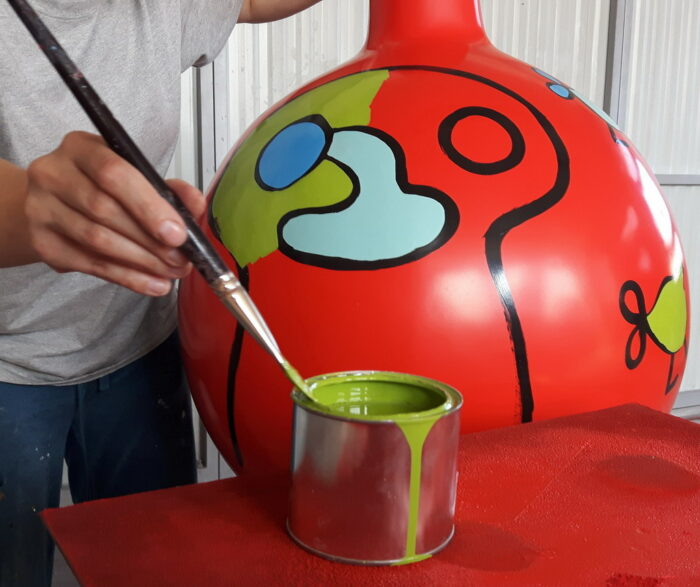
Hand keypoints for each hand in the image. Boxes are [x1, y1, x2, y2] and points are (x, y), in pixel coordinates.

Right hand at [24, 131, 206, 295]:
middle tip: (180, 258)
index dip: (148, 206)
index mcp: (81, 148)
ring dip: (142, 262)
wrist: (50, 203)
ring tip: (171, 271)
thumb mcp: (134, 176)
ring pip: (98, 241)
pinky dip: (128, 278)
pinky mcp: (42, 242)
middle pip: (105, 211)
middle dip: (151, 241)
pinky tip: (152, 283)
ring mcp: (41, 209)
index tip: (177, 233)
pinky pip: (91, 265)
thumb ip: (168, 189)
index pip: (114, 173)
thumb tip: (196, 206)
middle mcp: (54, 174)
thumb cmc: (99, 187)